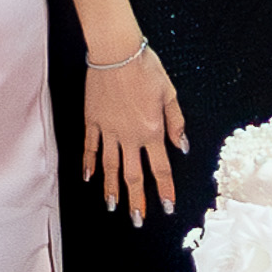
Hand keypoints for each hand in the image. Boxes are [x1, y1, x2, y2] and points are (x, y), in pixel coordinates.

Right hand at [81, 45, 188, 226]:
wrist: (116, 52)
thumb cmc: (145, 68)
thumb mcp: (169, 93)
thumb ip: (175, 122)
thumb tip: (182, 147)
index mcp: (152, 131)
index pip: (160, 168)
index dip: (164, 190)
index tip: (167, 207)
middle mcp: (129, 136)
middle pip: (133, 175)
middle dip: (136, 199)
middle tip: (137, 219)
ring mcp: (108, 130)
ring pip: (110, 166)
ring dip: (111, 188)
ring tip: (112, 205)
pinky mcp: (93, 120)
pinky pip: (90, 146)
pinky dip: (89, 163)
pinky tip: (89, 177)